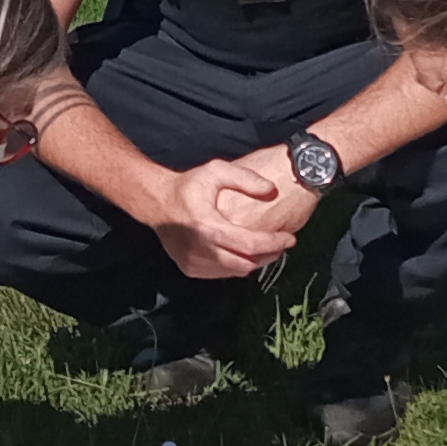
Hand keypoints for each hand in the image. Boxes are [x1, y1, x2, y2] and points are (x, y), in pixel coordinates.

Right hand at [158, 155, 298, 276]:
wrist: (156, 203)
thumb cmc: (187, 186)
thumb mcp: (216, 171)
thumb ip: (246, 178)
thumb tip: (271, 190)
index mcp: (208, 226)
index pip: (250, 244)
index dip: (274, 243)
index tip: (290, 238)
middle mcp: (201, 249)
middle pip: (246, 263)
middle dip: (269, 255)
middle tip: (281, 245)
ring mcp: (194, 262)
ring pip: (236, 272)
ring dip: (254, 262)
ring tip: (266, 249)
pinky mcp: (190, 269)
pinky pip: (222, 273)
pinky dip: (236, 266)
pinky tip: (243, 253)